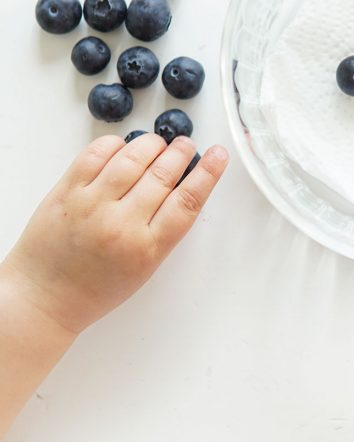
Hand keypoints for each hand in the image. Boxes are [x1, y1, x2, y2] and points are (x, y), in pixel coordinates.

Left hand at [3, 134, 227, 334]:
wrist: (45, 297)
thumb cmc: (99, 287)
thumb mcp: (146, 266)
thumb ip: (165, 228)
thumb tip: (182, 184)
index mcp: (148, 248)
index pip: (188, 201)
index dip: (208, 173)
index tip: (219, 155)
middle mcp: (121, 224)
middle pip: (163, 174)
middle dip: (181, 152)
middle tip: (186, 146)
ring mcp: (91, 205)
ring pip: (132, 158)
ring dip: (153, 144)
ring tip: (160, 144)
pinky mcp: (66, 191)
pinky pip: (96, 154)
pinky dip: (116, 144)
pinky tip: (124, 147)